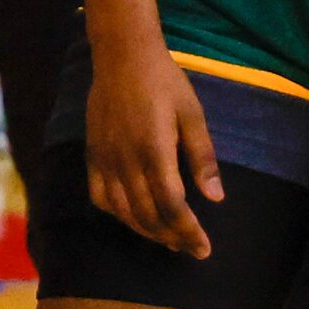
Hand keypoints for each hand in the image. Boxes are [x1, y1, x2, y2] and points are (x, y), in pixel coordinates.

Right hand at [84, 37, 222, 258]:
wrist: (123, 59)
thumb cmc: (166, 83)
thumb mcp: (193, 115)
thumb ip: (203, 158)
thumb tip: (216, 198)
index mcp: (154, 152)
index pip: (171, 206)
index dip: (187, 231)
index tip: (204, 249)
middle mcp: (125, 162)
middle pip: (148, 215)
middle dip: (172, 238)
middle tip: (192, 250)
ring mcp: (105, 161)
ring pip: (123, 212)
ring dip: (147, 232)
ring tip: (169, 241)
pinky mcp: (92, 156)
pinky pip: (100, 198)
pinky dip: (119, 216)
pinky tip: (134, 220)